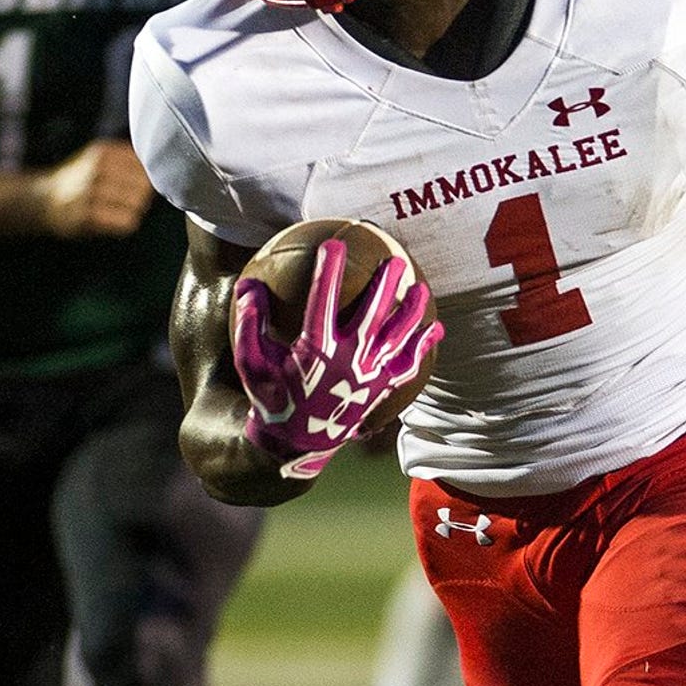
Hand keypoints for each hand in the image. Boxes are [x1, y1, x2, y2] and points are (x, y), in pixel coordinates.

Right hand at [37, 141, 152, 237]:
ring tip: (120, 210)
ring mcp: (91, 192)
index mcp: (103, 152)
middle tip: (129, 201)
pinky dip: (125, 224)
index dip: (145, 178)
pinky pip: (126, 222)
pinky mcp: (87, 216)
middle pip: (144, 186)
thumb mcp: (99, 158)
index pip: (145, 166)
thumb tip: (163, 169)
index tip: (136, 185)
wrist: (44, 200)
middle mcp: (97, 169)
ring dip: (133, 210)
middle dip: (141, 196)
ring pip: (137, 204)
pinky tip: (113, 221)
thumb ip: (128, 158)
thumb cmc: (80, 180)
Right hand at [228, 239, 444, 479]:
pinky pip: (408, 365)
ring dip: (412, 312)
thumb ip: (249, 323)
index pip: (323, 300)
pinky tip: (436, 328)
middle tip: (396, 260)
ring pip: (397, 337)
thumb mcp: (250, 362)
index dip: (329, 271)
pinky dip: (423, 347)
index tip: (334, 244)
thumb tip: (249, 285)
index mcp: (315, 349)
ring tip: (422, 289)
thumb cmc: (271, 396)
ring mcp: (368, 374)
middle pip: (372, 314)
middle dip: (385, 285)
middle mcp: (347, 359)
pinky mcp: (381, 388)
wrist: (296, 441)